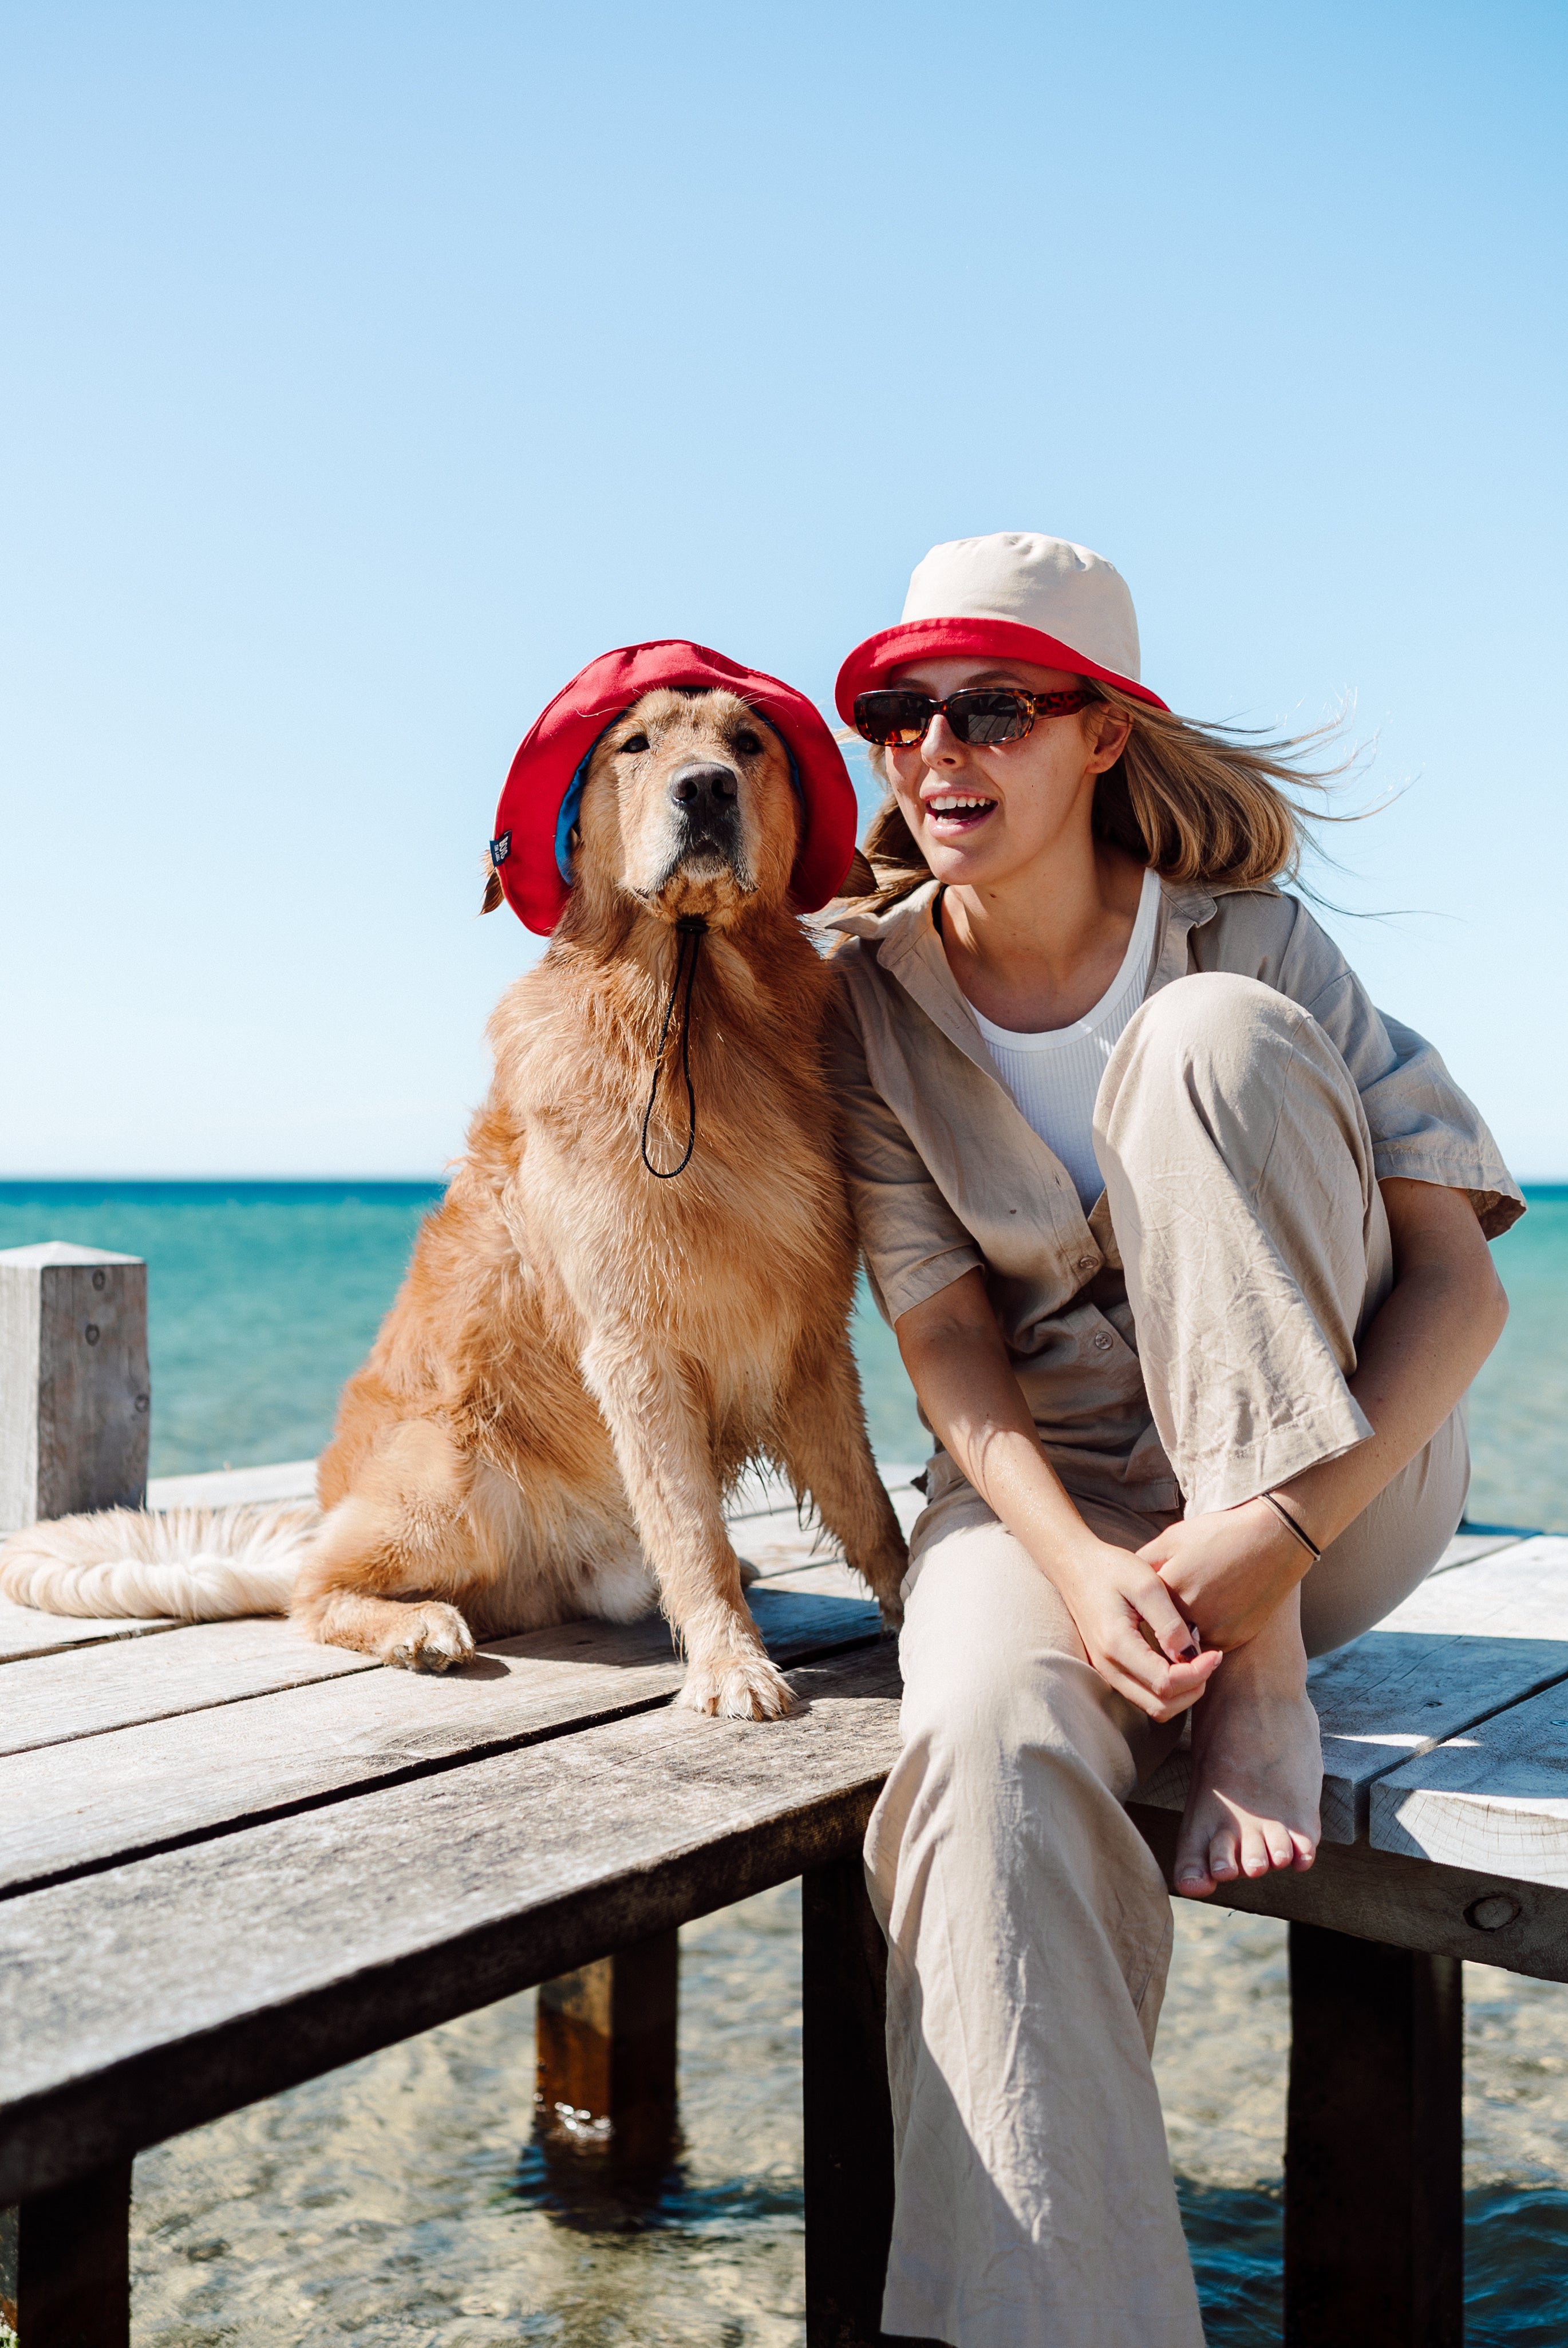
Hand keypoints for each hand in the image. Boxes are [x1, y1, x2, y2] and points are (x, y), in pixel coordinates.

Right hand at [1049, 1538, 1222, 1721]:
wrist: (1074, 1566)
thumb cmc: (1110, 1569)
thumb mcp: (1146, 1584)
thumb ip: (1169, 1623)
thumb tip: (1191, 1656)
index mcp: (1116, 1644)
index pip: (1165, 1683)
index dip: (1197, 1674)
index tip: (1214, 1653)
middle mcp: (1108, 1666)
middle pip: (1161, 1706)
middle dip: (1193, 1689)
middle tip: (1209, 1659)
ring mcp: (1106, 1671)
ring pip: (1153, 1706)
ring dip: (1182, 1692)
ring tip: (1196, 1661)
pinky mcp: (1110, 1669)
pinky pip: (1144, 1694)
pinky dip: (1168, 1688)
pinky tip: (1177, 1661)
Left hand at [1138, 1500, 1307, 1651]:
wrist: (1273, 1540)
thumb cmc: (1219, 1533)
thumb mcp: (1173, 1538)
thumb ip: (1145, 1561)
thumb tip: (1125, 1580)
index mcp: (1168, 1588)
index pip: (1141, 1609)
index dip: (1142, 1606)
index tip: (1142, 1604)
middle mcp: (1188, 1614)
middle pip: (1161, 1630)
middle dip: (1160, 1623)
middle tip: (1169, 1607)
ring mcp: (1213, 1630)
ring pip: (1185, 1642)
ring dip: (1183, 1633)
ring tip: (1197, 1606)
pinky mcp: (1233, 1639)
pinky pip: (1209, 1645)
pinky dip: (1208, 1634)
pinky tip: (1216, 1611)